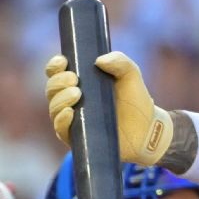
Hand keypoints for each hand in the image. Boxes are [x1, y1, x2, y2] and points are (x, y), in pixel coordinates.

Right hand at [44, 52, 173, 165]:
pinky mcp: (76, 138)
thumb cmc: (135, 99)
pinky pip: (60, 129)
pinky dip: (61, 120)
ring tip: (77, 94)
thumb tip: (99, 60)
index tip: (63, 62)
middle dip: (58, 82)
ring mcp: (72, 119)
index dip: (55, 66)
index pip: (57, 71)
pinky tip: (70, 113)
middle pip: (52, 89)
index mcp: (80, 81)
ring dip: (60, 99)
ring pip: (54, 108)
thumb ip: (120, 61)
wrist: (147, 129)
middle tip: (74, 80)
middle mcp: (70, 99)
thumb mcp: (131, 75)